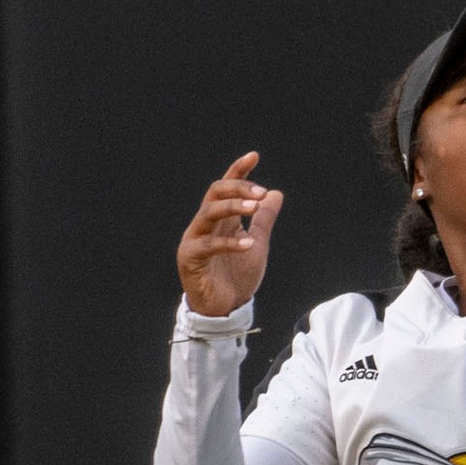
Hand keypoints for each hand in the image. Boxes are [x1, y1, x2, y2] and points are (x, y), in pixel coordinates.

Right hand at [177, 152, 284, 317]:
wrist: (226, 308)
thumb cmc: (237, 276)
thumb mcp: (257, 243)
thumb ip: (264, 219)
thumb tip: (275, 193)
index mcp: (220, 219)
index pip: (226, 188)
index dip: (238, 170)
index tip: (254, 156)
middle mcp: (204, 225)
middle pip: (215, 194)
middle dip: (238, 188)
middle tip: (261, 193)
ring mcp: (195, 240)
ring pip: (208, 213)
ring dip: (232, 207)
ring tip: (254, 208)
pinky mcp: (190, 259)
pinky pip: (208, 245)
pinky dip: (230, 242)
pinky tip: (249, 242)